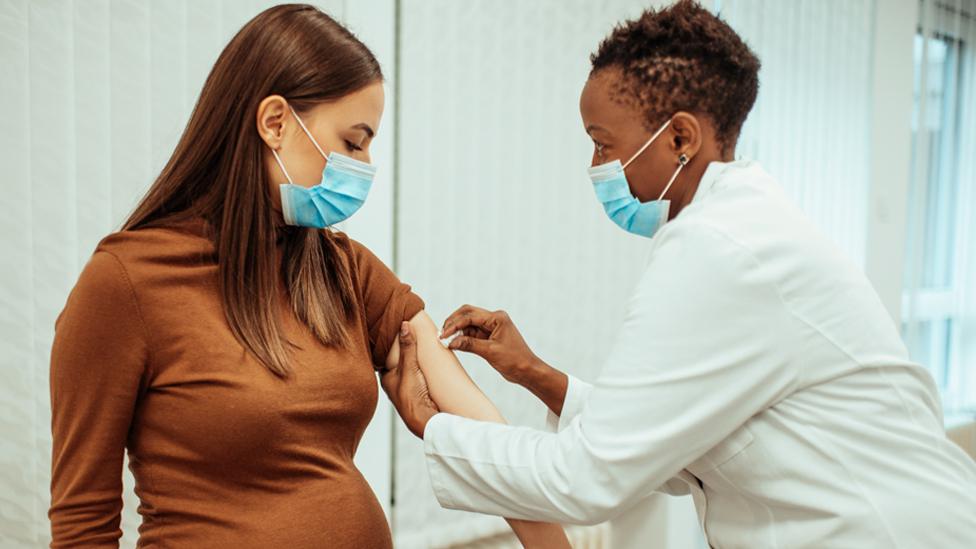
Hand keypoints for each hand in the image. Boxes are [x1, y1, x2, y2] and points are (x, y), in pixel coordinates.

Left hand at [380, 322, 439, 437]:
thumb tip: (404, 325)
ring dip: (412, 359)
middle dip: (401, 350)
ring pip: (406, 368)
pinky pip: (416, 374)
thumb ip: (407, 347)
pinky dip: (419, 368)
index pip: (384, 355)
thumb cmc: (411, 397)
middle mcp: (393, 382)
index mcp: (385, 377)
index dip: (389, 343)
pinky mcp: (416, 391)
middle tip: (408, 334)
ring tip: (419, 344)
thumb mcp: (409, 367)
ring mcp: (404, 387)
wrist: (424, 419)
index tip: (393, 330)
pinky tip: (427, 362)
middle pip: (396, 361)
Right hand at [440, 305, 544, 385]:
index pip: (470, 316)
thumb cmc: (514, 360)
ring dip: (457, 330)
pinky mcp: (489, 336)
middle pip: (467, 314)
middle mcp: (494, 319)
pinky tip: (455, 343)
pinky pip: (472, 333)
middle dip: (453, 322)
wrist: (527, 371)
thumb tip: (450, 342)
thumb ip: (469, 344)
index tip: (443, 335)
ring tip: (446, 340)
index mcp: (497, 318)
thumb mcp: (490, 352)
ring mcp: (492, 327)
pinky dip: (463, 337)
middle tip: (442, 334)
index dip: (454, 325)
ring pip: (468, 323)